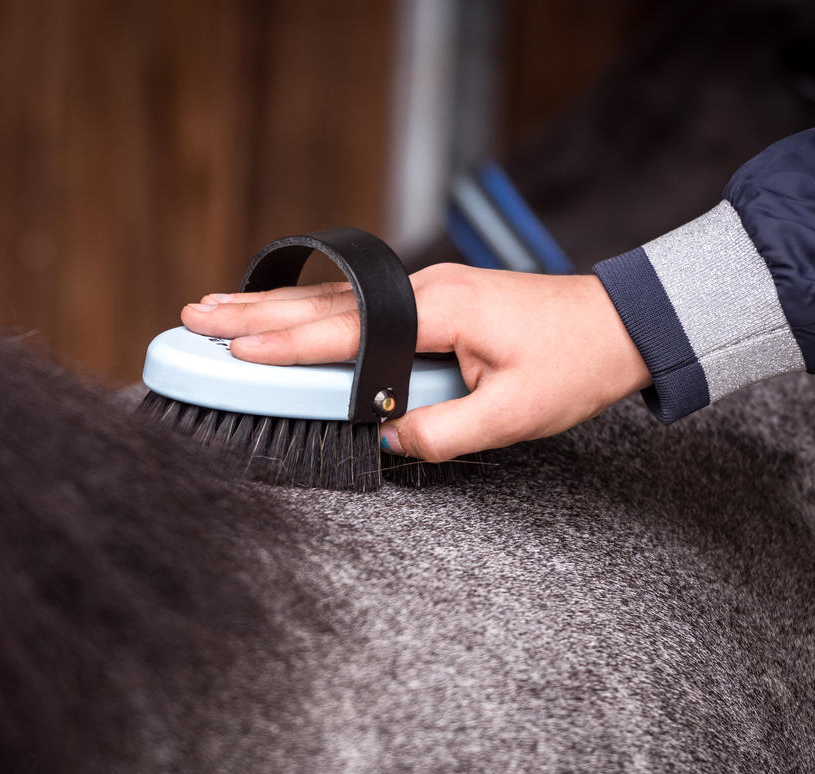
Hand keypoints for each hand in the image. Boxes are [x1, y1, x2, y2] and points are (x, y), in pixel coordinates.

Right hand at [180, 264, 650, 461]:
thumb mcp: (516, 415)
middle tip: (192, 314)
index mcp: (440, 310)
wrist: (623, 324)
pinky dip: (314, 311)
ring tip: (218, 306)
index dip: (284, 344)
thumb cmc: (576, 365)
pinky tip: (288, 314)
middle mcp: (425, 289)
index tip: (229, 347)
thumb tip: (387, 442)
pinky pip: (361, 307)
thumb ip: (445, 432)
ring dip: (275, 305)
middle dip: (255, 311)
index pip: (345, 331)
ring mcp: (429, 290)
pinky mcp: (436, 300)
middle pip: (325, 304)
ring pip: (337, 301)